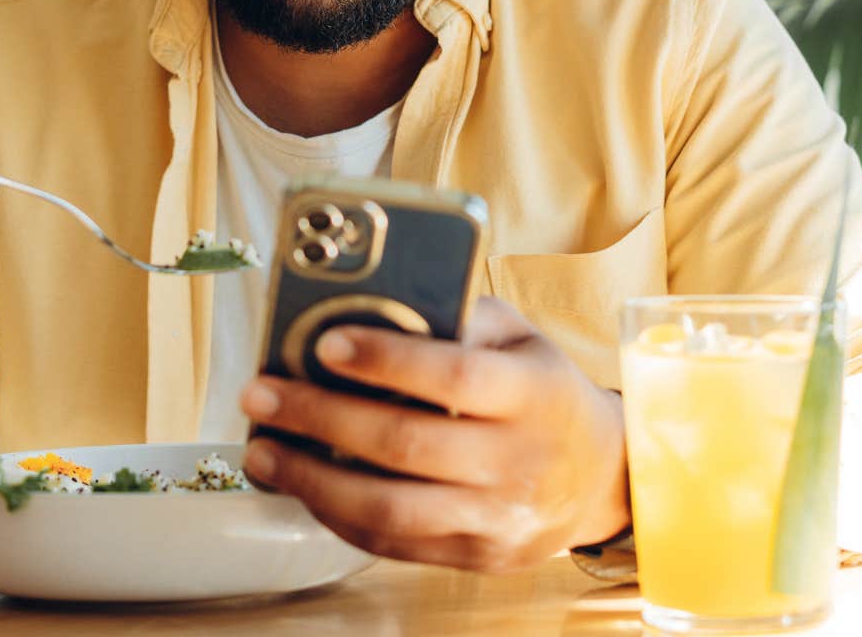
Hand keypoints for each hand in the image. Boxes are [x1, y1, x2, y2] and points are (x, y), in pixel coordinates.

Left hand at [239, 297, 629, 572]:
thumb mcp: (521, 337)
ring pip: (390, 509)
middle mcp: (520, 460)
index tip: (326, 343)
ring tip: (262, 450)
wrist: (600, 474)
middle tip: (261, 393)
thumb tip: (371, 305)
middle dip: (319, 417)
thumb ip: (459, 318)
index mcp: (536, 393)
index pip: (456, 376)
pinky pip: (392, 544)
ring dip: (311, 479)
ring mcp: (498, 518)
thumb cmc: (542, 392)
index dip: (388, 360)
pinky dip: (336, 514)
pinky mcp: (476, 556)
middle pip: (406, 445)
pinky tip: (302, 483)